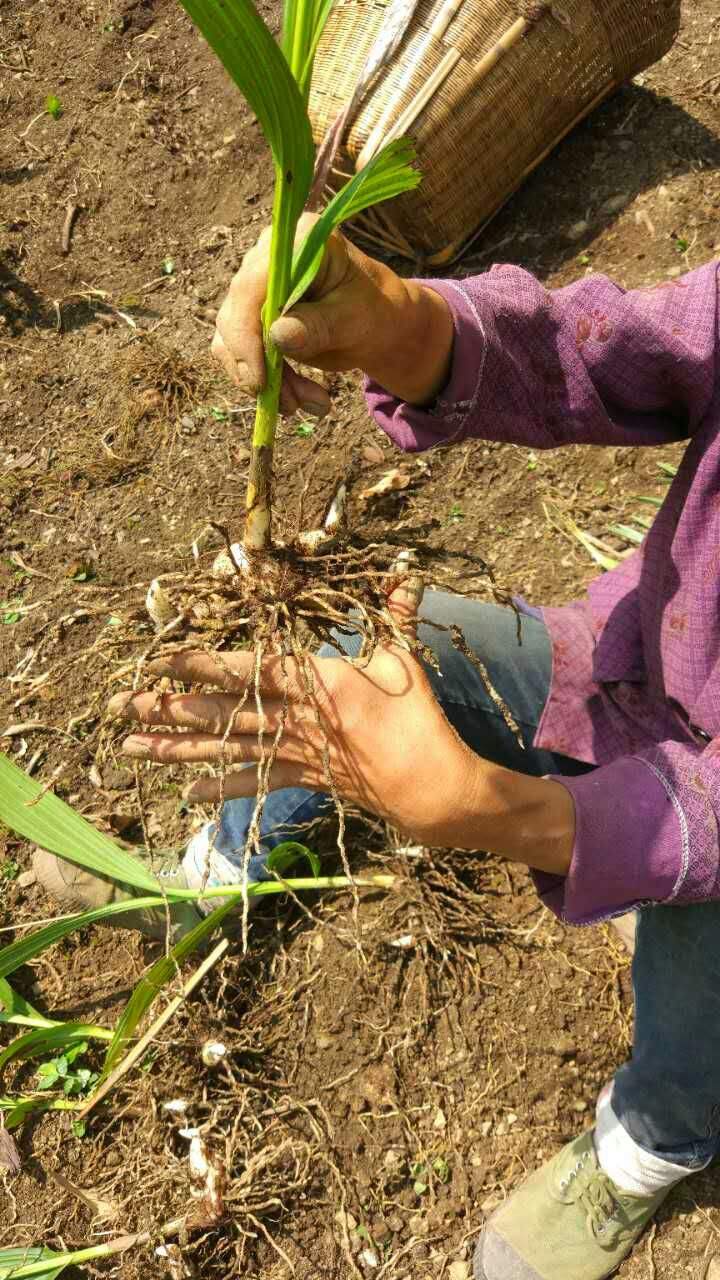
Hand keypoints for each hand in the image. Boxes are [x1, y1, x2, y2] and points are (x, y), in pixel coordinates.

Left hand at [108, 583, 574, 874]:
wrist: (431, 786)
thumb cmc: (418, 718)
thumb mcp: (404, 660)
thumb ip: (394, 615)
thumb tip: (403, 572)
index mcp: (316, 683)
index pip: (247, 670)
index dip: (202, 664)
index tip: (163, 659)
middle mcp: (294, 720)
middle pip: (219, 712)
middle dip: (167, 707)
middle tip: (121, 704)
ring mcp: (294, 753)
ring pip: (223, 749)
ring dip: (175, 748)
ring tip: (131, 746)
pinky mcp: (303, 779)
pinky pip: (255, 784)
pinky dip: (222, 787)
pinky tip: (188, 793)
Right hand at [212, 216, 453, 411]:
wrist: (379, 322)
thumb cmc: (375, 312)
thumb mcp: (356, 320)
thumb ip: (320, 325)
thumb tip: (278, 335)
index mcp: (297, 241)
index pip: (252, 285)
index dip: (246, 334)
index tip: (260, 381)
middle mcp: (266, 257)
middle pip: (236, 316)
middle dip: (261, 369)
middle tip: (293, 406)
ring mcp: (255, 287)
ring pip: (232, 342)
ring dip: (266, 383)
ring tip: (310, 404)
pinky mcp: (251, 316)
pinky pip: (239, 355)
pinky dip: (267, 383)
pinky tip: (299, 400)